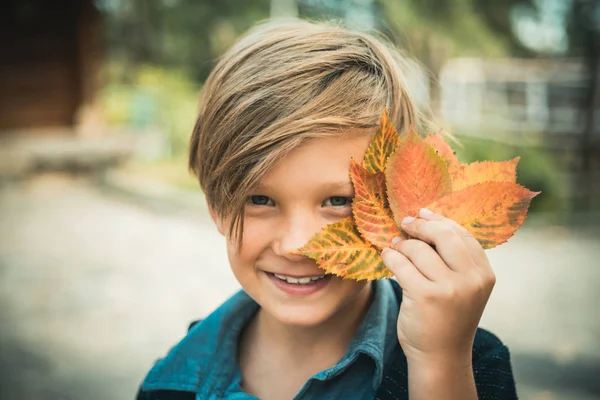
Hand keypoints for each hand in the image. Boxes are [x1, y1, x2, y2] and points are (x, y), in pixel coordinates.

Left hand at [381, 208, 495, 365]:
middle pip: (443, 234)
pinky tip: (387, 258)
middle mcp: (471, 279)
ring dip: (401, 244)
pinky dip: (390, 257)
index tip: (422, 213)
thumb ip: (454, 259)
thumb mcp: (463, 287)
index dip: (439, 220)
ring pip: (418, 248)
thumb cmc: (447, 317)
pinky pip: (401, 263)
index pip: (462, 234)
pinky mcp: (425, 296)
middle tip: (405, 223)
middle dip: (420, 225)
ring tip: (395, 247)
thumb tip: (425, 218)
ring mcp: (449, 288)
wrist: (440, 356)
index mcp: (484, 274)